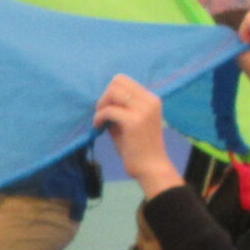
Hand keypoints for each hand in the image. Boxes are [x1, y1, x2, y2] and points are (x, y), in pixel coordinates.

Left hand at [92, 76, 180, 192]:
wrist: (151, 168)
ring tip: (100, 120)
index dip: (109, 92)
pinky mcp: (134, 121)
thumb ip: (120, 108)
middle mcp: (149, 100)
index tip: (106, 108)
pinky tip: (98, 127)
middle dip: (104, 96)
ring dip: (101, 105)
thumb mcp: (130, 122)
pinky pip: (108, 110)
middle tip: (101, 114)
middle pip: (117, 81)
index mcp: (151, 99)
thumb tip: (101, 99)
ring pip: (113, 92)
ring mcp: (143, 110)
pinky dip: (99, 117)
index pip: (124, 80)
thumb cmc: (138, 148)